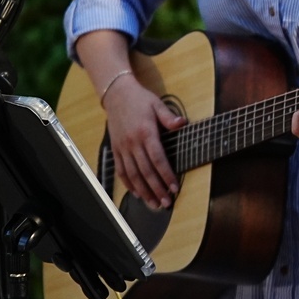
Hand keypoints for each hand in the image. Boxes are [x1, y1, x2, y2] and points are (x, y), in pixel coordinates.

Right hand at [102, 76, 184, 209]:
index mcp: (146, 133)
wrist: (116, 95)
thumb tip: (182, 124)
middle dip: (157, 189)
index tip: (174, 188)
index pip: (157, 159)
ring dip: (143, 191)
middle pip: (145, 171)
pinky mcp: (115, 150)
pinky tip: (137, 194)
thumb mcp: (157, 104)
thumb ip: (169, 117)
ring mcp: (122, 148)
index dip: (166, 175)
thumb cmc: (140, 100)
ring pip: (133, 175)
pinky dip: (129, 184)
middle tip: (166, 203)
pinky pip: (121, 171)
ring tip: (154, 203)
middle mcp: (133, 143)